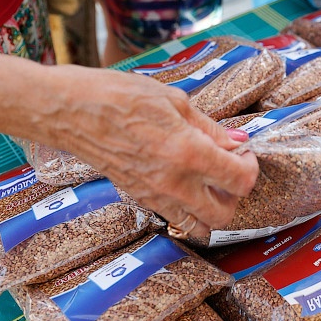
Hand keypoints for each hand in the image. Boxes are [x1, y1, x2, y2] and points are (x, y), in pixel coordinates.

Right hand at [43, 66, 258, 237]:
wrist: (69, 111)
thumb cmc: (117, 95)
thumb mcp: (172, 100)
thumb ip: (209, 127)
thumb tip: (237, 141)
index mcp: (188, 152)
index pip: (240, 179)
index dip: (250, 165)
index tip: (243, 151)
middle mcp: (174, 182)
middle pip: (225, 214)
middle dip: (236, 194)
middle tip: (230, 167)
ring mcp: (154, 195)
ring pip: (200, 226)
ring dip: (213, 208)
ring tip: (210, 180)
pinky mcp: (138, 198)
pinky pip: (174, 218)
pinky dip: (189, 209)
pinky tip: (185, 183)